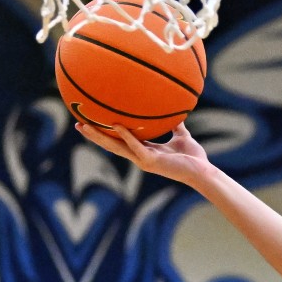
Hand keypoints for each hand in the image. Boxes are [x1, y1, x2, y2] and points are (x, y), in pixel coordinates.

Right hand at [74, 122, 210, 187]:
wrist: (203, 172)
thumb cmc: (193, 158)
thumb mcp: (182, 136)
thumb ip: (175, 125)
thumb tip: (174, 109)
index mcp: (144, 151)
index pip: (120, 141)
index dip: (106, 133)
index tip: (92, 123)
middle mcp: (140, 156)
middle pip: (112, 145)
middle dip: (95, 135)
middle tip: (78, 124)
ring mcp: (144, 160)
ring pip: (117, 147)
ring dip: (100, 137)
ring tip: (85, 126)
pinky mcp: (151, 162)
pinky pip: (136, 147)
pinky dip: (126, 136)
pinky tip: (116, 125)